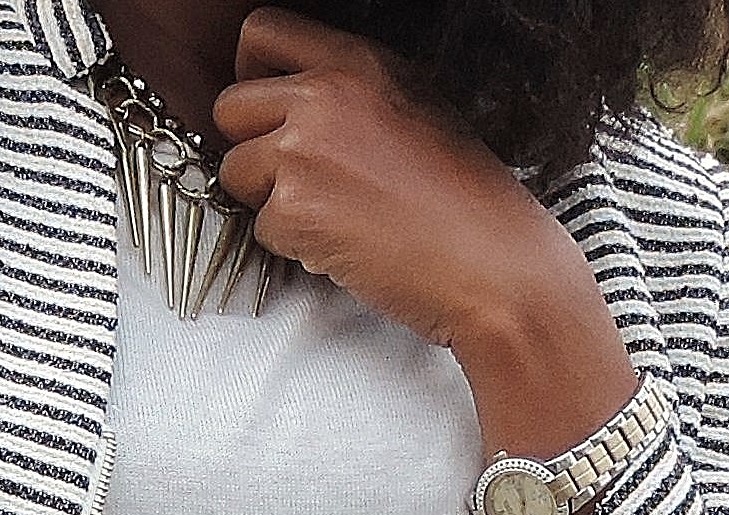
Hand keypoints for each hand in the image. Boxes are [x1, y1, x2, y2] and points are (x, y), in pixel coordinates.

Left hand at [213, 6, 637, 481]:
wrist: (497, 268)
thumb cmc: (470, 205)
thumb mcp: (418, 110)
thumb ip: (351, 97)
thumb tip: (295, 111)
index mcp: (357, 62)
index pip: (260, 33)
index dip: (252, 77)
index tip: (270, 116)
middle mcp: (324, 95)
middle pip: (230, 108)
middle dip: (253, 151)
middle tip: (298, 187)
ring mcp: (304, 151)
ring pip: (236, 173)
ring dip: (270, 204)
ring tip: (333, 223)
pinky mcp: (296, 210)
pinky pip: (262, 229)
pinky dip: (295, 249)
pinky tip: (347, 251)